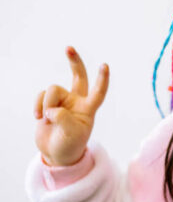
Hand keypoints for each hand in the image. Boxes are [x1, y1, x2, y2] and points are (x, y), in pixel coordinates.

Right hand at [34, 46, 108, 165]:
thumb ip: (64, 118)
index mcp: (88, 109)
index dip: (102, 79)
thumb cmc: (70, 145)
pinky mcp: (47, 103)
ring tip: (48, 120)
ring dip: (47, 104)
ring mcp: (62, 101)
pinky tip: (38, 118)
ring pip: (53, 90)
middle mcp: (77, 101)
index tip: (105, 65)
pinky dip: (38, 106)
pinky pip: (41, 96)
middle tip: (69, 48)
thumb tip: (51, 108)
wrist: (56, 153)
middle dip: (74, 62)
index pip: (98, 92)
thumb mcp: (72, 135)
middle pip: (78, 77)